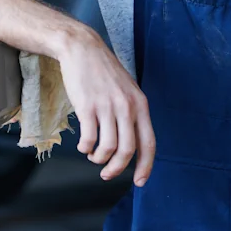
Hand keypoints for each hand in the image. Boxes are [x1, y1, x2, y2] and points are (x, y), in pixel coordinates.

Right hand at [56, 30, 154, 186]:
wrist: (82, 48)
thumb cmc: (104, 71)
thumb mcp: (127, 90)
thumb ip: (132, 113)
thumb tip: (130, 144)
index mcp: (140, 104)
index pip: (148, 143)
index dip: (145, 166)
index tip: (139, 182)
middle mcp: (127, 107)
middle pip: (127, 150)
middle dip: (117, 168)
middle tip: (107, 174)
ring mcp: (107, 106)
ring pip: (108, 147)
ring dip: (99, 158)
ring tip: (93, 156)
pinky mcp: (87, 106)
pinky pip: (89, 138)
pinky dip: (85, 148)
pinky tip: (83, 145)